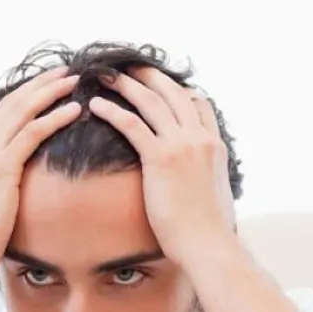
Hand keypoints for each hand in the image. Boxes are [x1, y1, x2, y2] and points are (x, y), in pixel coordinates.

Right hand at [0, 68, 81, 285]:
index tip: (49, 84)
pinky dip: (54, 119)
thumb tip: (21, 187)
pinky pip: (30, 135)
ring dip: (50, 92)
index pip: (3, 114)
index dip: (26, 96)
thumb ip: (2, 187)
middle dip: (40, 84)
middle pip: (12, 104)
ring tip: (74, 79)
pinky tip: (74, 110)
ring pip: (21, 111)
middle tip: (67, 70)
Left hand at [89, 67, 235, 266]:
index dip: (178, 91)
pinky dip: (112, 111)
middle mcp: (200, 139)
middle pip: (174, 93)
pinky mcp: (161, 159)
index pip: (199, 104)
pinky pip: (132, 125)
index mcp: (215, 147)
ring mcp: (182, 146)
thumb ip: (209, 180)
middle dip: (150, 76)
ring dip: (127, 85)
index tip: (160, 85)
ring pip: (151, 102)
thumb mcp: (217, 196)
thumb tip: (205, 188)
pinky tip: (95, 105)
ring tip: (108, 76)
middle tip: (130, 67)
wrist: (208, 244)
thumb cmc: (210, 231)